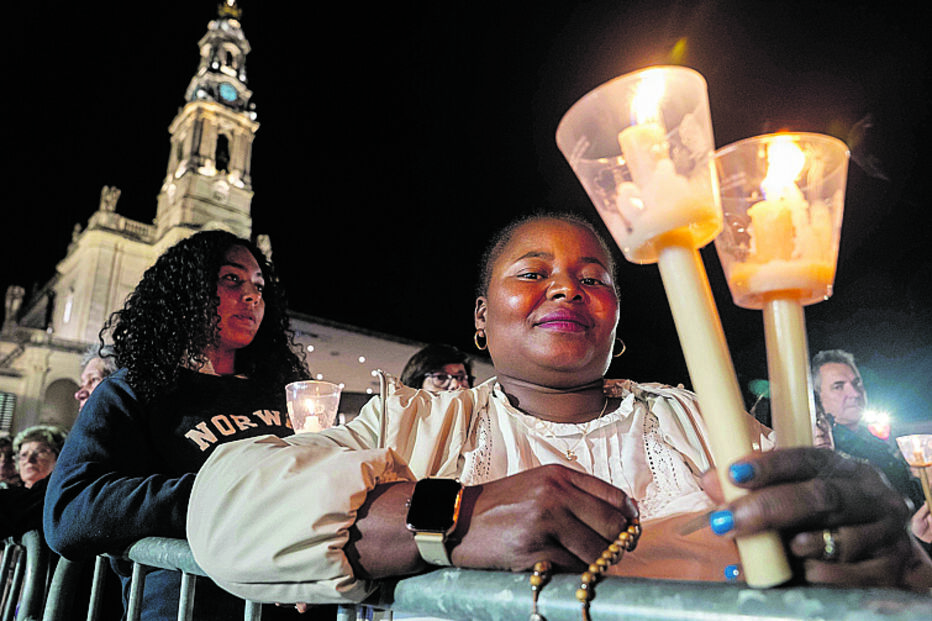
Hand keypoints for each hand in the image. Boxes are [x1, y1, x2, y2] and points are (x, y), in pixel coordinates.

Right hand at [450, 464, 637, 571]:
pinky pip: (572, 570)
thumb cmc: (501, 505)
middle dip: (618, 546)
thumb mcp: (538, 484)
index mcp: (559, 476)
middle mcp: (555, 495)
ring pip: (596, 553)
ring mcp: (544, 523)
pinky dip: (574, 575)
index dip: (628, 520)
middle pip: (612, 527)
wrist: (457, 520)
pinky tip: (563, 570)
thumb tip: (622, 515)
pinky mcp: (532, 551)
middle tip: (611, 556)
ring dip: (596, 565)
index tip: (628, 532)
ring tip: (586, 565)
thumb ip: (575, 493)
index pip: (615, 498)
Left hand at [705, 448, 931, 587]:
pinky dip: (821, 576)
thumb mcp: (792, 499)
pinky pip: (853, 574)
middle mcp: (867, 492)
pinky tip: (801, 575)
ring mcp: (885, 529)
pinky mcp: (896, 565)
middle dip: (768, 509)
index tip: (734, 474)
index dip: (769, 465)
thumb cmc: (827, 521)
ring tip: (770, 555)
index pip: (804, 459)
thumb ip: (752, 492)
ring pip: (839, 538)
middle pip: (820, 496)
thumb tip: (711, 480)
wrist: (885, 556)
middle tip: (728, 522)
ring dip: (797, 549)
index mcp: (840, 467)